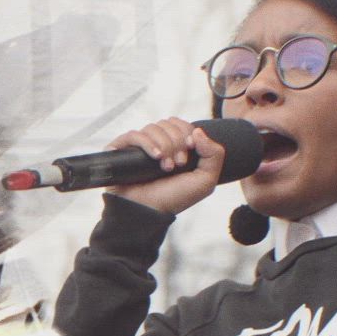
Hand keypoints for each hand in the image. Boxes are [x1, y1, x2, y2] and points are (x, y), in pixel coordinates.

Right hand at [105, 118, 226, 216]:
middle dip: (176, 143)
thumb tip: (197, 131)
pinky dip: (147, 143)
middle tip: (177, 165)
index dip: (187, 134)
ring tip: (165, 167)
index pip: (182, 124)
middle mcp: (156, 143)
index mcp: (174, 146)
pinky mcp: (121, 150)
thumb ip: (215, 154)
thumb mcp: (205, 180)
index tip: (187, 156)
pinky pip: (134, 135)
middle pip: (168, 123)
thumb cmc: (174, 198)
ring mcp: (138, 146)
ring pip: (153, 127)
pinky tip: (155, 157)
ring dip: (164, 146)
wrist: (148, 212)